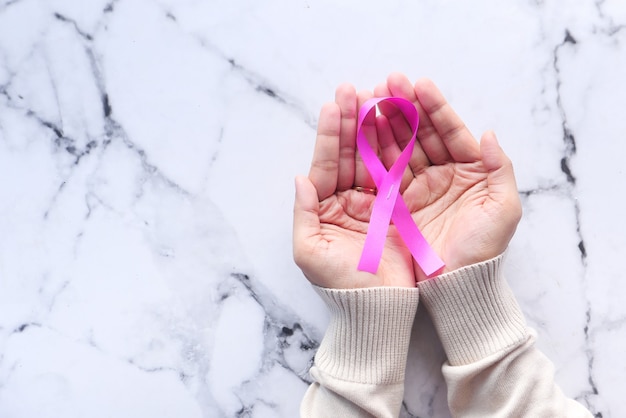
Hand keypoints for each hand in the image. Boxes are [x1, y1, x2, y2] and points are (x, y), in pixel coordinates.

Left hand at [293, 84, 415, 288]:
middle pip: (349, 154)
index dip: (329, 134)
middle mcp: (347, 199)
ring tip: (377, 96)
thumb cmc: (340, 285)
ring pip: (373, 157)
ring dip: (374, 128)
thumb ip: (303, 213)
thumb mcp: (309, 253)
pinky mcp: (398, 208)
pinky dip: (397, 149)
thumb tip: (300, 178)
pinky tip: (397, 124)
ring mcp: (373, 201)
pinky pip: (396, 173)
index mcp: (324, 207)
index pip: (325, 163)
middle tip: (354, 89)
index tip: (334, 104)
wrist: (377, 309)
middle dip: (351, 121)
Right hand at [373, 73, 521, 280]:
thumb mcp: (503, 208)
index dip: (435, 107)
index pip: (451, 131)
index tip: (419, 84)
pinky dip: (375, 151)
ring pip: (401, 148)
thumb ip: (498, 168)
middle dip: (405, 106)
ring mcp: (418, 187)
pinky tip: (366, 130)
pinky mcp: (398, 203)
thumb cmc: (485, 249)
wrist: (457, 285)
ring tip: (372, 98)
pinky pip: (385, 172)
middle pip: (422, 134)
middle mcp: (442, 174)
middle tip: (387, 82)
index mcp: (469, 171)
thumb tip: (488, 133)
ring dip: (387, 122)